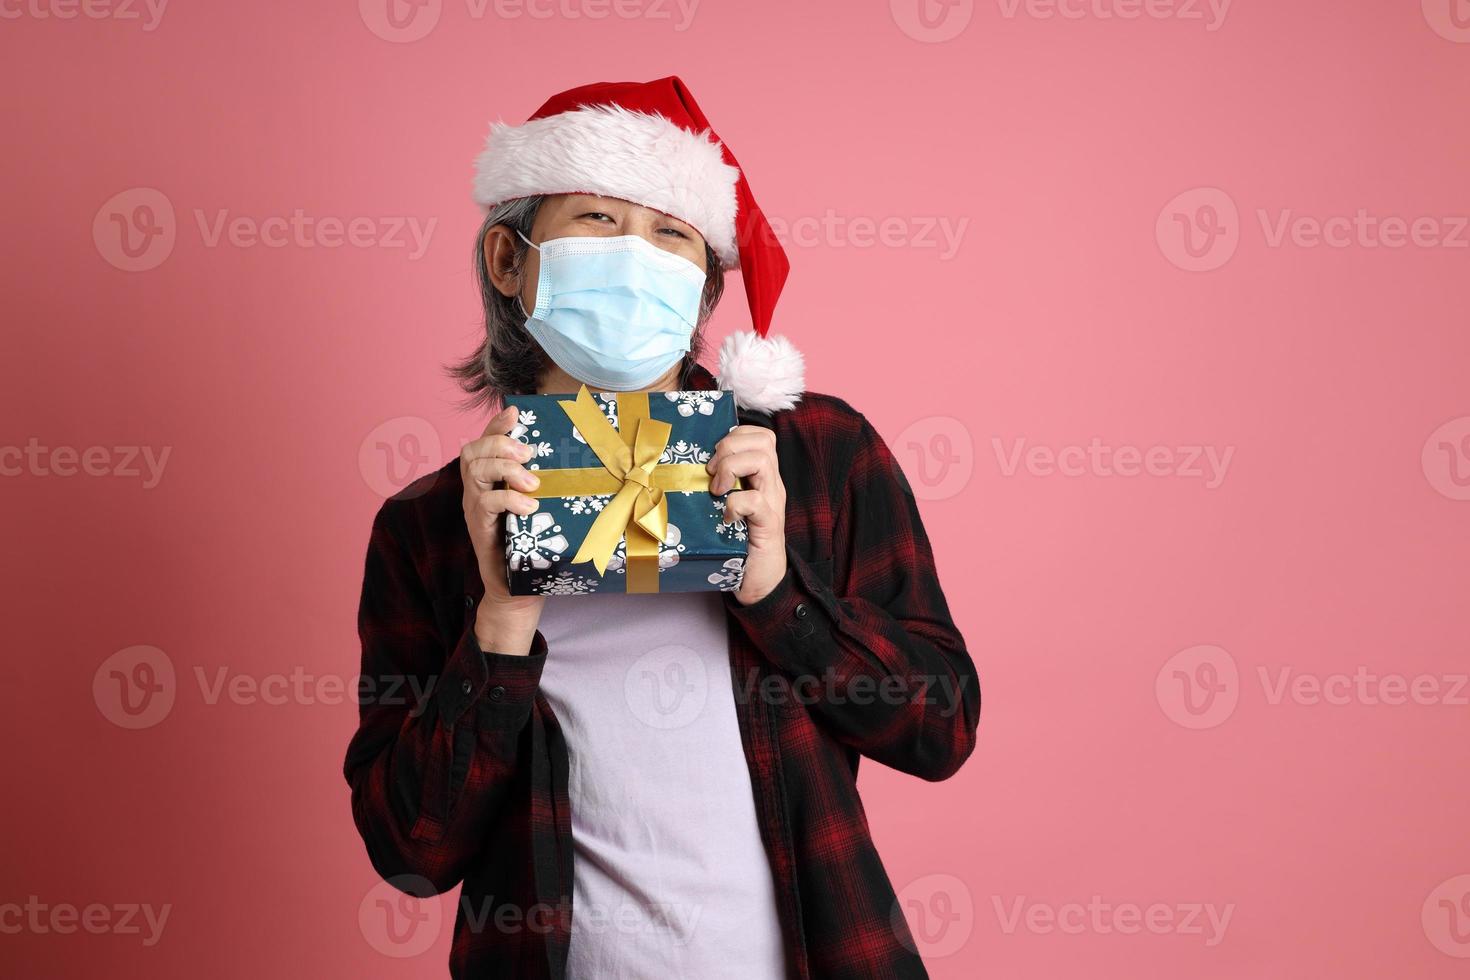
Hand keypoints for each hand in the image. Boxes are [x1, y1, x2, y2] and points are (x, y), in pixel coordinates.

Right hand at [460, 404, 545, 654]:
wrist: (518, 589)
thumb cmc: (535, 543)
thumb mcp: (544, 505)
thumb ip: (550, 483)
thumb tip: (581, 460)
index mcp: (491, 479)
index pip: (485, 441)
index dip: (497, 423)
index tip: (517, 412)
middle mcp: (478, 490)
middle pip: (473, 451)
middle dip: (500, 443)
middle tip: (529, 454)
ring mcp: (475, 508)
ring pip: (475, 471)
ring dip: (505, 469)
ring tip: (533, 481)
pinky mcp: (479, 528)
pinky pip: (485, 503)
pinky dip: (508, 499)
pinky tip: (529, 505)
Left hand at [707, 424, 786, 604]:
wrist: (759, 580)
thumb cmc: (737, 542)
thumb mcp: (725, 505)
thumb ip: (717, 484)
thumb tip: (683, 468)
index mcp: (762, 477)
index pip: (760, 435)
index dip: (735, 435)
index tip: (714, 457)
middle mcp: (771, 485)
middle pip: (764, 440)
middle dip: (730, 447)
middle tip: (711, 473)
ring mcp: (773, 503)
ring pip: (762, 461)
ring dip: (731, 468)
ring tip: (717, 491)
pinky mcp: (768, 525)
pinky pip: (756, 499)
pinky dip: (736, 503)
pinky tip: (726, 516)